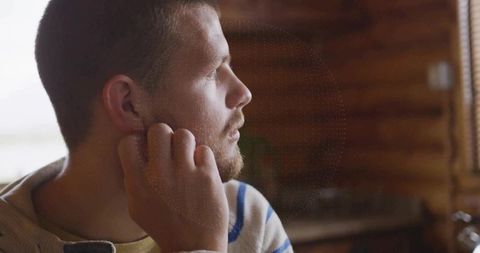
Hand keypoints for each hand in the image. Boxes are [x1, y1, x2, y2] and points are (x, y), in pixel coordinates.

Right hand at [117, 123, 227, 251]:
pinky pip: (204, 150)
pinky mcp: (208, 176)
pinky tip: (201, 169)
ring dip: (186, 144)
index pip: (128, 142)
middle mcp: (159, 175)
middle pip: (159, 130)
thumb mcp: (138, 207)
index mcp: (138, 184)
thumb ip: (134, 179)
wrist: (194, 246)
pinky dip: (203, 158)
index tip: (146, 148)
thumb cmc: (165, 225)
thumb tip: (136, 151)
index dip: (138, 141)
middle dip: (165, 136)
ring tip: (187, 157)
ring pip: (184, 134)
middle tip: (170, 148)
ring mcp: (185, 174)